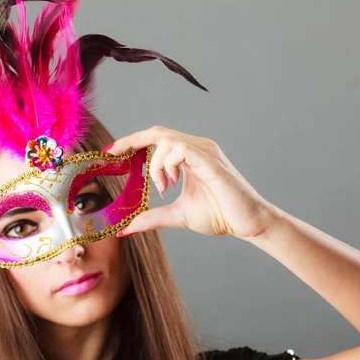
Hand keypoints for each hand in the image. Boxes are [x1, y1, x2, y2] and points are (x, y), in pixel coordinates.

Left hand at [105, 125, 279, 239]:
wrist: (247, 224)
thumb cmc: (219, 215)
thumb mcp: (177, 215)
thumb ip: (152, 217)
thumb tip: (125, 228)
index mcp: (189, 156)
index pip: (156, 140)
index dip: (132, 142)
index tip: (111, 153)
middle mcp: (197, 148)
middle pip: (157, 131)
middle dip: (131, 140)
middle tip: (112, 155)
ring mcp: (205, 152)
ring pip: (166, 140)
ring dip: (154, 164)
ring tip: (161, 187)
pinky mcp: (211, 161)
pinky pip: (180, 150)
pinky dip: (167, 165)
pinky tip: (171, 184)